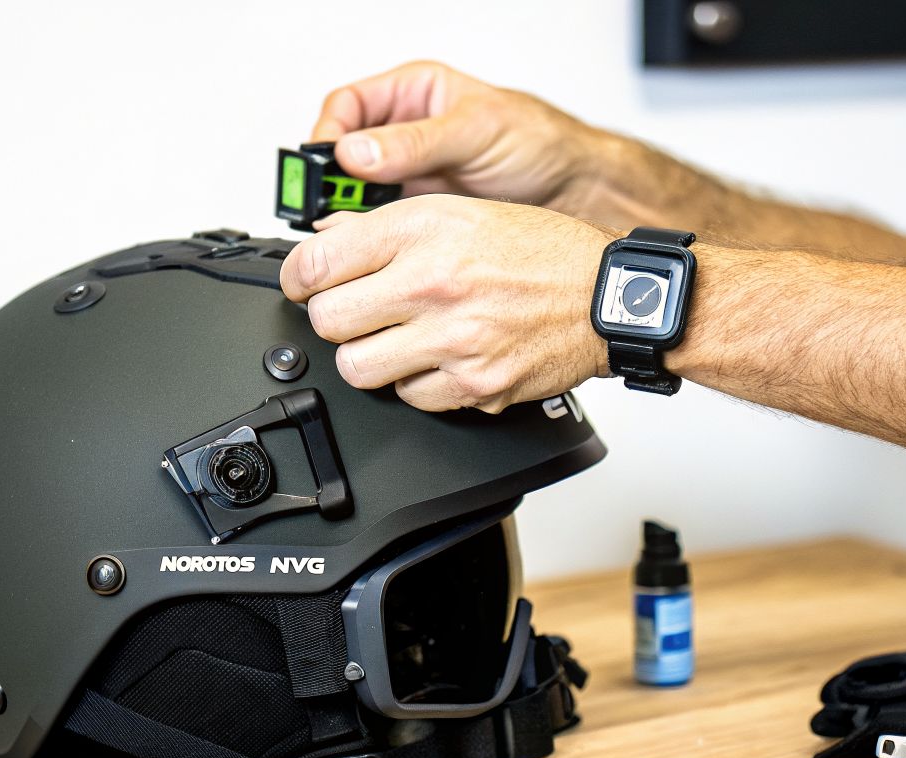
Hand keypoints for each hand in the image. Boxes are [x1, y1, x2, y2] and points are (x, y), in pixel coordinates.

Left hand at [280, 195, 615, 413]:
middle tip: (357, 312)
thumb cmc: (542, 251)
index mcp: (424, 230)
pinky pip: (409, 398)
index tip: (304, 283)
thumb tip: (327, 238)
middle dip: (335, 318)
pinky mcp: (475, 386)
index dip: (298, 277)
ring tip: (395, 340)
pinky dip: (416, 384)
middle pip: (329, 320)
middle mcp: (435, 283)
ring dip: (369, 357)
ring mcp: (454, 339)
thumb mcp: (460, 211)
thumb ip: (385, 225)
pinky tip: (438, 359)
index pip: (318, 262)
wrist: (606, 297)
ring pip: (357, 368)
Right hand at [310, 61, 608, 216]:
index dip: (329, 134)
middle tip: (331, 207)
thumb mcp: (475, 131)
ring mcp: (409, 176)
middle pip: (342, 154)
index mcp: (412, 95)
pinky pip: (380, 226)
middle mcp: (403, 134)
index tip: (330, 163)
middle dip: (334, 182)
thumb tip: (357, 152)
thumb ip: (416, 142)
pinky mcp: (419, 215)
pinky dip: (372, 238)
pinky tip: (375, 248)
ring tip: (351, 232)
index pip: (347, 107)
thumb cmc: (536, 142)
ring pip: (356, 195)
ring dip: (350, 214)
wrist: (574, 188)